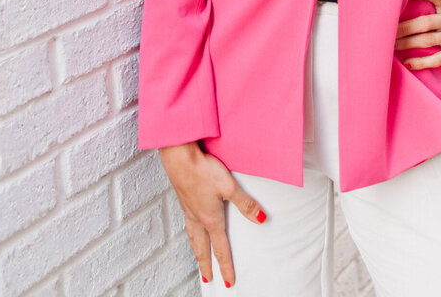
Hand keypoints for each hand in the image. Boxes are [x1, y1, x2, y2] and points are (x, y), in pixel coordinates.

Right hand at [159, 142, 266, 286]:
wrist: (179, 158)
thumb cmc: (203, 171)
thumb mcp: (229, 186)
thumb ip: (244, 203)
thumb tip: (260, 218)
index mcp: (211, 219)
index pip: (221, 249)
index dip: (226, 267)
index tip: (228, 282)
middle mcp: (198, 218)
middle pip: (203, 248)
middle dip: (206, 265)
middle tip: (207, 279)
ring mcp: (189, 210)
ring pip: (193, 237)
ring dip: (196, 251)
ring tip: (198, 259)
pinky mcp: (183, 199)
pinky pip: (187, 224)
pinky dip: (190, 234)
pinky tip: (191, 228)